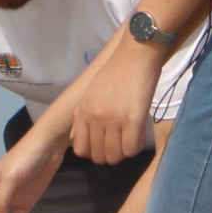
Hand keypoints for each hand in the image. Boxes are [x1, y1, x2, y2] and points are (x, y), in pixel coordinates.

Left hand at [70, 41, 160, 164]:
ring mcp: (113, 119)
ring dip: (124, 152)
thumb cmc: (115, 72)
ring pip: (115, 156)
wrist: (135, 55)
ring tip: (130, 137)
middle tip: (120, 142)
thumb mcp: (90, 92)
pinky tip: (139, 132)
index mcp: (83, 111)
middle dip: (110, 155)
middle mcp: (95, 118)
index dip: (93, 152)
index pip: (80, 149)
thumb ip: (79, 116)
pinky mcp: (133, 119)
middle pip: (99, 157)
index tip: (104, 144)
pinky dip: (136, 145)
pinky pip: (131, 149)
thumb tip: (73, 138)